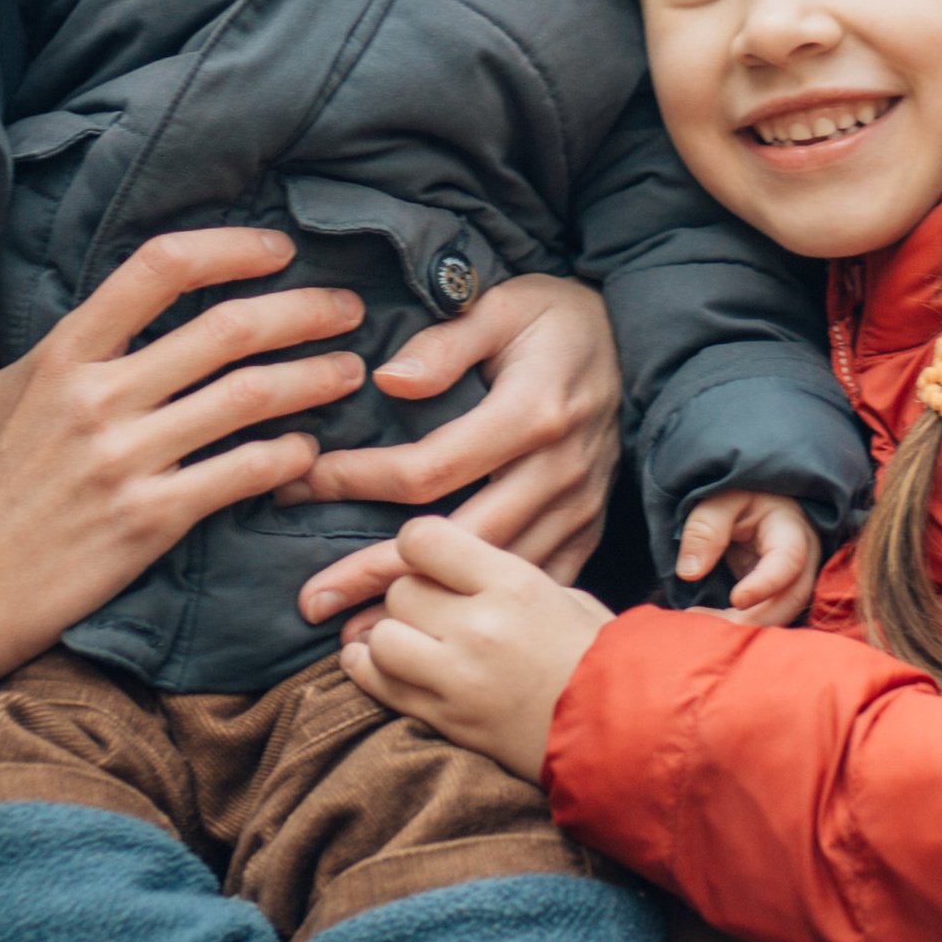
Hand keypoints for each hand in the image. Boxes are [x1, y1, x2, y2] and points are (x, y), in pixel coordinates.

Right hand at [0, 228, 366, 715]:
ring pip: (247, 397)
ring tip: (349, 371)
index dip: (230, 248)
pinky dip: (287, 456)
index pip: (159, 268)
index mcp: (60, 355)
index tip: (277, 249)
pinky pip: (240, 474)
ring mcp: (125, 460)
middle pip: (225, 328)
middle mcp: (97, 397)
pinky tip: (308, 450)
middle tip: (348, 309)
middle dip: (302, 309)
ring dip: (312, 378)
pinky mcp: (148, 522)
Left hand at [291, 273, 620, 627]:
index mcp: (532, 413)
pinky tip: (437, 635)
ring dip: (426, 608)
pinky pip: (533, 582)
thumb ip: (446, 342)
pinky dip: (483, 612)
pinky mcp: (587, 527)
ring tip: (360, 636)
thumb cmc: (557, 318)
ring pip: (491, 574)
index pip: (431, 466)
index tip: (305, 484)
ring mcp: (577, 506)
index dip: (361, 480)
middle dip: (379, 572)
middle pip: (456, 539)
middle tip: (314, 599)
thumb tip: (388, 380)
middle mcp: (558, 470)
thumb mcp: (504, 305)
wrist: (636, 340)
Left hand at [340, 516, 612, 783]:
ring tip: (414, 639)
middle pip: (402, 589)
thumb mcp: (560, 593)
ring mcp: (460, 678)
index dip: (418, 545)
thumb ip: (498, 574)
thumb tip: (447, 560)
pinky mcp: (447, 720)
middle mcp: (480, 626)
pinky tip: (382, 661)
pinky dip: (370, 671)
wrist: (623, 734)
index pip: (422, 539)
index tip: (427, 555)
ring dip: (391, 635)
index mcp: (512, 583)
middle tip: (433, 607)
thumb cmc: (597, 656)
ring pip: (383, 636)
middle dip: (411, 594)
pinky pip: (380, 685)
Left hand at [675, 490, 819, 625]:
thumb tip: (690, 573)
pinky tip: (713, 627)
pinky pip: (768, 616)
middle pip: (789, 600)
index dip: (765, 584)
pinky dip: (743, 626)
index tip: (736, 599)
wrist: (756, 499)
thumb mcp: (721, 497)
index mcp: (791, 530)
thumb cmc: (740, 492)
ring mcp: (793, 581)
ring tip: (704, 627)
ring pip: (781, 615)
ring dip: (745, 627)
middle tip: (708, 626)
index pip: (788, 562)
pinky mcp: (778, 594)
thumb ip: (705, 528)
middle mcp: (802, 561)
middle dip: (752, 619)